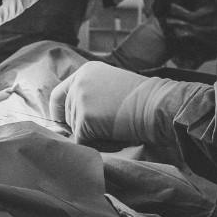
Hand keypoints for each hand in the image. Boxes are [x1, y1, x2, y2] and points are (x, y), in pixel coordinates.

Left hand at [49, 61, 188, 145]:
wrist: (157, 106)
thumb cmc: (143, 100)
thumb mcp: (112, 87)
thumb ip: (91, 95)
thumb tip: (73, 120)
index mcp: (86, 72)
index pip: (59, 94)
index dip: (59, 112)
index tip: (63, 123)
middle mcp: (79, 82)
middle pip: (67, 115)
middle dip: (82, 126)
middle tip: (108, 126)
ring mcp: (80, 99)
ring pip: (75, 129)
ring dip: (93, 136)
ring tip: (115, 129)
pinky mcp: (85, 118)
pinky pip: (82, 141)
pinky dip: (97, 145)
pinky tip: (114, 137)